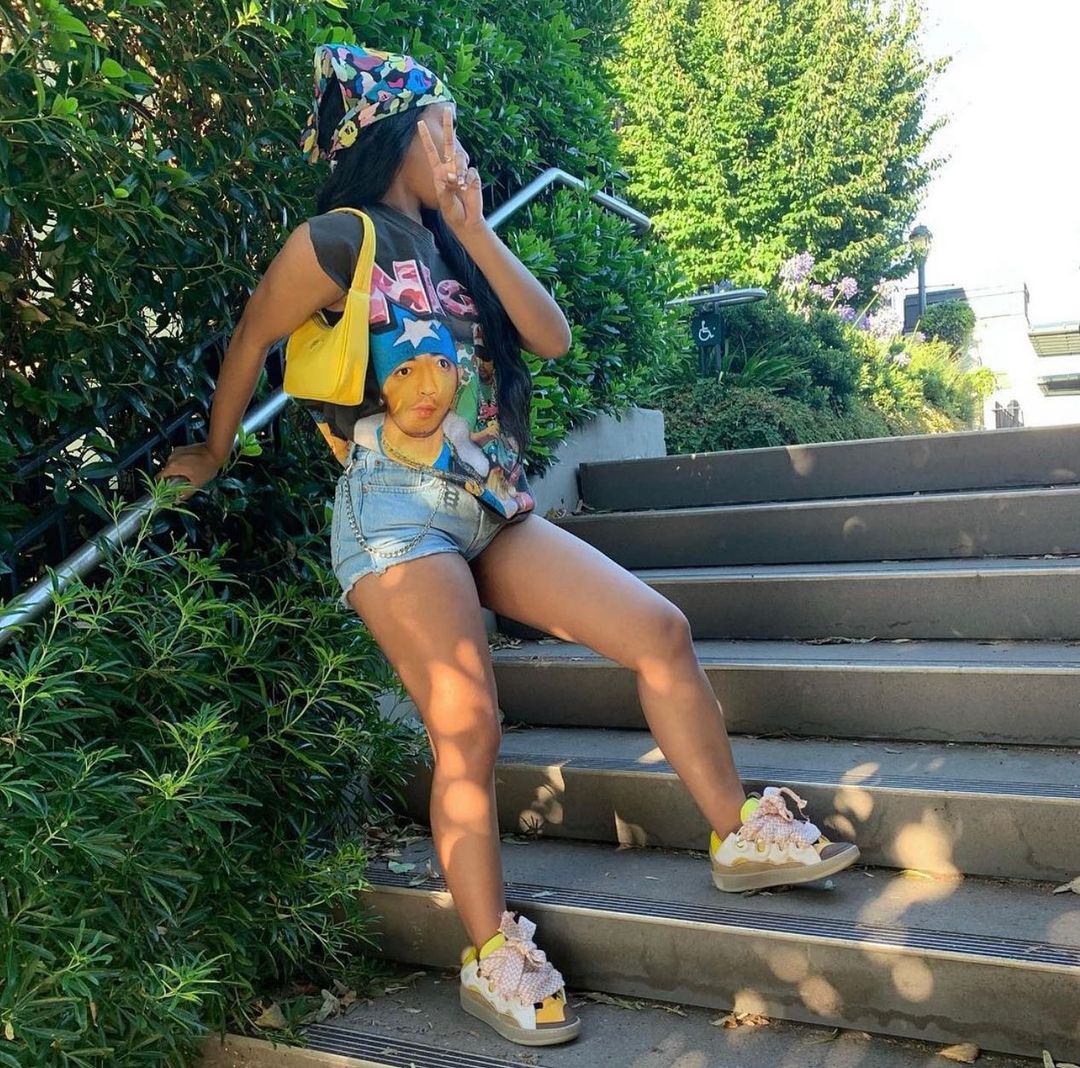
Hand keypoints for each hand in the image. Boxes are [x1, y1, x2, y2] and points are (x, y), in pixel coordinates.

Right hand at [156, 442, 222, 499]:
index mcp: (172, 466)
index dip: (162, 484)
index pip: (159, 477)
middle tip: (183, 482)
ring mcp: (175, 452)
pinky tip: (191, 466)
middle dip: (173, 478)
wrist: (214, 452)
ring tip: (190, 473)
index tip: (167, 488)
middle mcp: (171, 458)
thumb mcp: (197, 484)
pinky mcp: (180, 449)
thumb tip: (178, 500)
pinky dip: (181, 463)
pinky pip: (177, 459)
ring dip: (177, 470)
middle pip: (166, 471)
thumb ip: (185, 493)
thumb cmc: (207, 468)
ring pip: (171, 465)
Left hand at [416, 108, 483, 232]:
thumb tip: (450, 175)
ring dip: (458, 172)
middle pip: (450, 142)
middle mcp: (450, 167)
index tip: (419, 123)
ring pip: (461, 158)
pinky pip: (470, 172)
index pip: (431, 151)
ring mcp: (461, 170)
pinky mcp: (472, 175)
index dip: (426, 137)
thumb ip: (444, 186)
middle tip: (447, 109)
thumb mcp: (442, 199)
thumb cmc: (451, 211)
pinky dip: (467, 181)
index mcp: (438, 171)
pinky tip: (465, 189)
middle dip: (448, 125)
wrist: (466, 220)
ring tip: (457, 186)